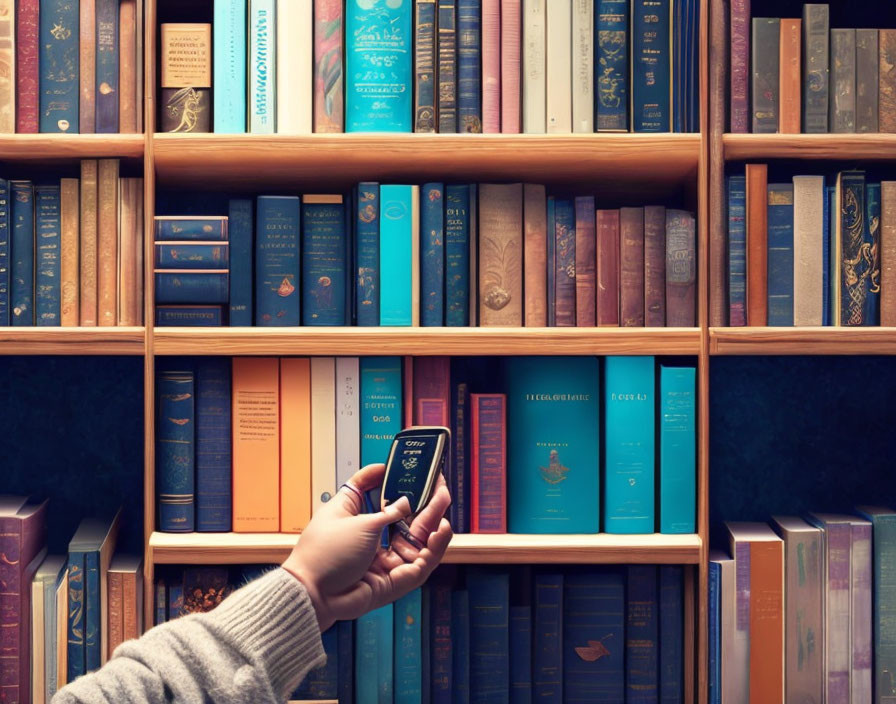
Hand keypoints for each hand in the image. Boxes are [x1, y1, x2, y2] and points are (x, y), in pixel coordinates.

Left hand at [282, 463, 452, 631]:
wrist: (312, 592)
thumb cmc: (324, 553)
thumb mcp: (356, 520)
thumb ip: (387, 511)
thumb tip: (406, 500)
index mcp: (358, 518)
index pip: (379, 494)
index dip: (394, 479)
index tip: (410, 468)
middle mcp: (374, 539)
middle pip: (406, 519)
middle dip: (426, 502)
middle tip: (442, 486)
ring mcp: (385, 562)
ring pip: (418, 541)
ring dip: (434, 522)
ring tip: (444, 503)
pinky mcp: (394, 581)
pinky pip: (420, 564)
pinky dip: (433, 548)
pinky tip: (440, 530)